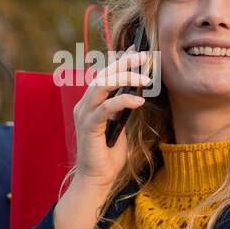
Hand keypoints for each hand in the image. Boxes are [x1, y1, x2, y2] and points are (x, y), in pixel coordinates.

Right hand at [72, 48, 151, 188]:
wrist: (98, 179)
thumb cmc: (109, 154)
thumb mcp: (121, 125)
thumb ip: (124, 107)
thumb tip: (137, 88)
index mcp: (90, 103)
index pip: (104, 74)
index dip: (120, 59)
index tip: (137, 49)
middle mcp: (84, 105)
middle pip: (102, 74)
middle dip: (124, 63)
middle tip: (144, 56)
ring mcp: (84, 115)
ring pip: (101, 85)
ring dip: (124, 78)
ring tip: (145, 78)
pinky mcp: (88, 127)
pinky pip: (105, 108)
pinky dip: (122, 101)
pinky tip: (138, 101)